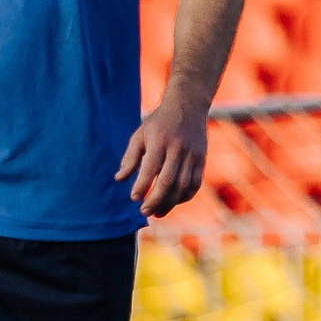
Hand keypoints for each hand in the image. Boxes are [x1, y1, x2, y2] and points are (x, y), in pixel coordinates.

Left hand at [118, 96, 208, 216]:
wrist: (188, 107)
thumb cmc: (159, 123)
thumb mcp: (140, 135)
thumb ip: (130, 158)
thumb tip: (119, 179)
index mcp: (160, 141)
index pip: (151, 168)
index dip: (142, 185)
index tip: (133, 198)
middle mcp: (178, 149)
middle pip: (168, 181)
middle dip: (155, 200)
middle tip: (143, 211)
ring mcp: (192, 156)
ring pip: (183, 186)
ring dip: (170, 203)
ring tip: (157, 213)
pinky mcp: (201, 161)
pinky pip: (195, 184)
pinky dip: (184, 197)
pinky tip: (172, 203)